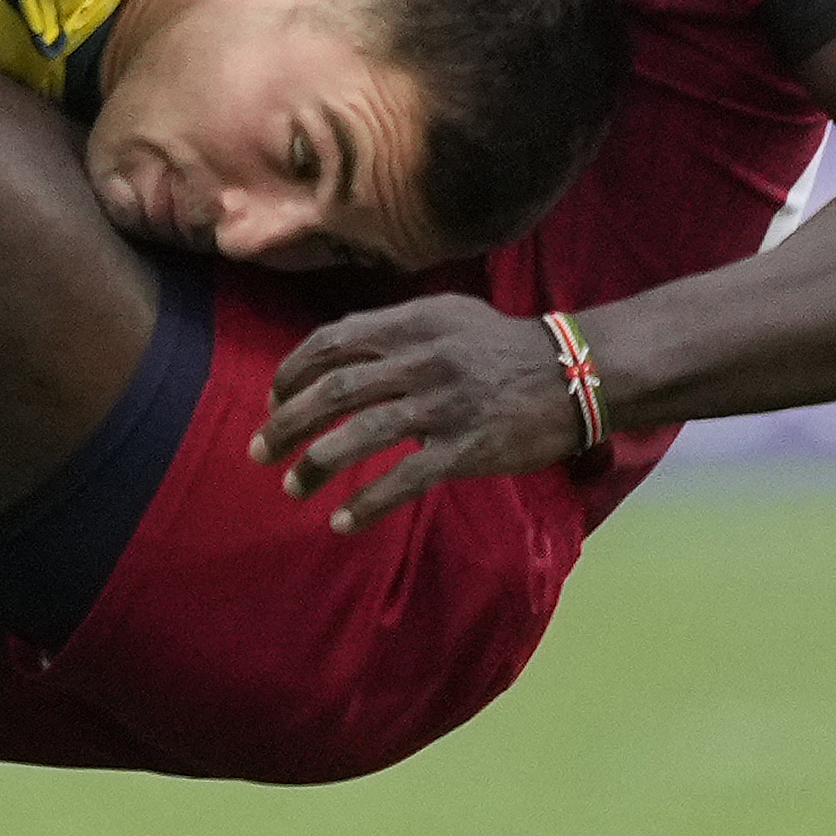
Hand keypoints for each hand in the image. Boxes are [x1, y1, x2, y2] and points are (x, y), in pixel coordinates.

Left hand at [250, 294, 586, 532]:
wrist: (576, 373)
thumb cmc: (502, 346)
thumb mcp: (446, 314)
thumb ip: (392, 328)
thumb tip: (335, 350)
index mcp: (410, 323)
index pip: (331, 341)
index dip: (292, 372)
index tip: (272, 400)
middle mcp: (420, 359)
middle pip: (333, 390)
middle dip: (286, 422)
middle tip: (259, 450)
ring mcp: (443, 405)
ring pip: (360, 434)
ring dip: (315, 463)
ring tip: (291, 487)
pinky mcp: (466, 448)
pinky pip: (404, 479)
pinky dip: (367, 503)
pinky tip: (342, 521)